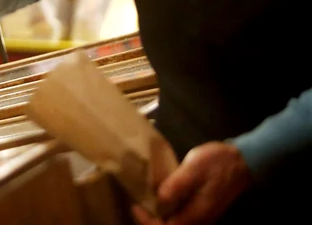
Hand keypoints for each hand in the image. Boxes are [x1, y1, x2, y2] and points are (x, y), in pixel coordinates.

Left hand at [131, 142, 252, 224]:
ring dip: (158, 217)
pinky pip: (181, 217)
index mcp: (196, 214)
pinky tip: (159, 198)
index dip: (147, 220)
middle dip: (150, 220)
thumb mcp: (194, 168)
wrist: (244, 160)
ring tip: (143, 202)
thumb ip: (177, 185)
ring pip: (175, 224)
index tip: (135, 205)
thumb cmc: (218, 163)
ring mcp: (202, 216)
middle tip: (136, 204)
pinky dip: (167, 212)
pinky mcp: (202, 209)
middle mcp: (199, 221)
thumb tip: (158, 199)